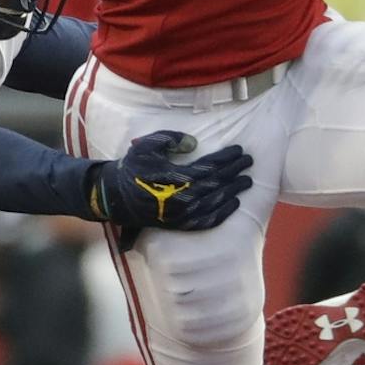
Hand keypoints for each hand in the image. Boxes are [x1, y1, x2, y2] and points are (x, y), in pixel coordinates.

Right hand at [88, 130, 253, 231]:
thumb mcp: (147, 145)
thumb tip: (194, 143)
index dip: (227, 158)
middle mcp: (181, 197)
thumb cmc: (133, 167)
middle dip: (235, 172)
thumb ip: (170, 139)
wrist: (116, 196)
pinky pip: (206, 221)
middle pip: (217, 184)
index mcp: (176, 176)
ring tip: (246, 182)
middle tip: (249, 163)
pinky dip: (222, 214)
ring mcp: (181, 213)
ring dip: (233, 192)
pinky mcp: (179, 224)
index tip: (240, 151)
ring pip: (215, 203)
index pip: (210, 166)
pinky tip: (233, 205)